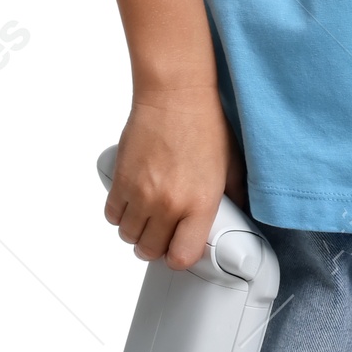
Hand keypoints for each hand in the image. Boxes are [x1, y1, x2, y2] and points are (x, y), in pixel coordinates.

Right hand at [105, 85, 248, 270]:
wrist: (175, 94)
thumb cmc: (204, 123)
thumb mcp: (232, 163)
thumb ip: (236, 194)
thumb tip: (239, 213)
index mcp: (199, 203)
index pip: (182, 257)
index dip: (180, 257)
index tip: (181, 249)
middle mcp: (168, 203)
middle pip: (151, 251)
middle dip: (157, 246)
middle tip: (164, 232)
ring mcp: (141, 193)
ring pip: (129, 236)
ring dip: (138, 231)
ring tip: (149, 216)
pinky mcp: (121, 179)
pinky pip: (112, 215)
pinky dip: (121, 214)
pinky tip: (133, 203)